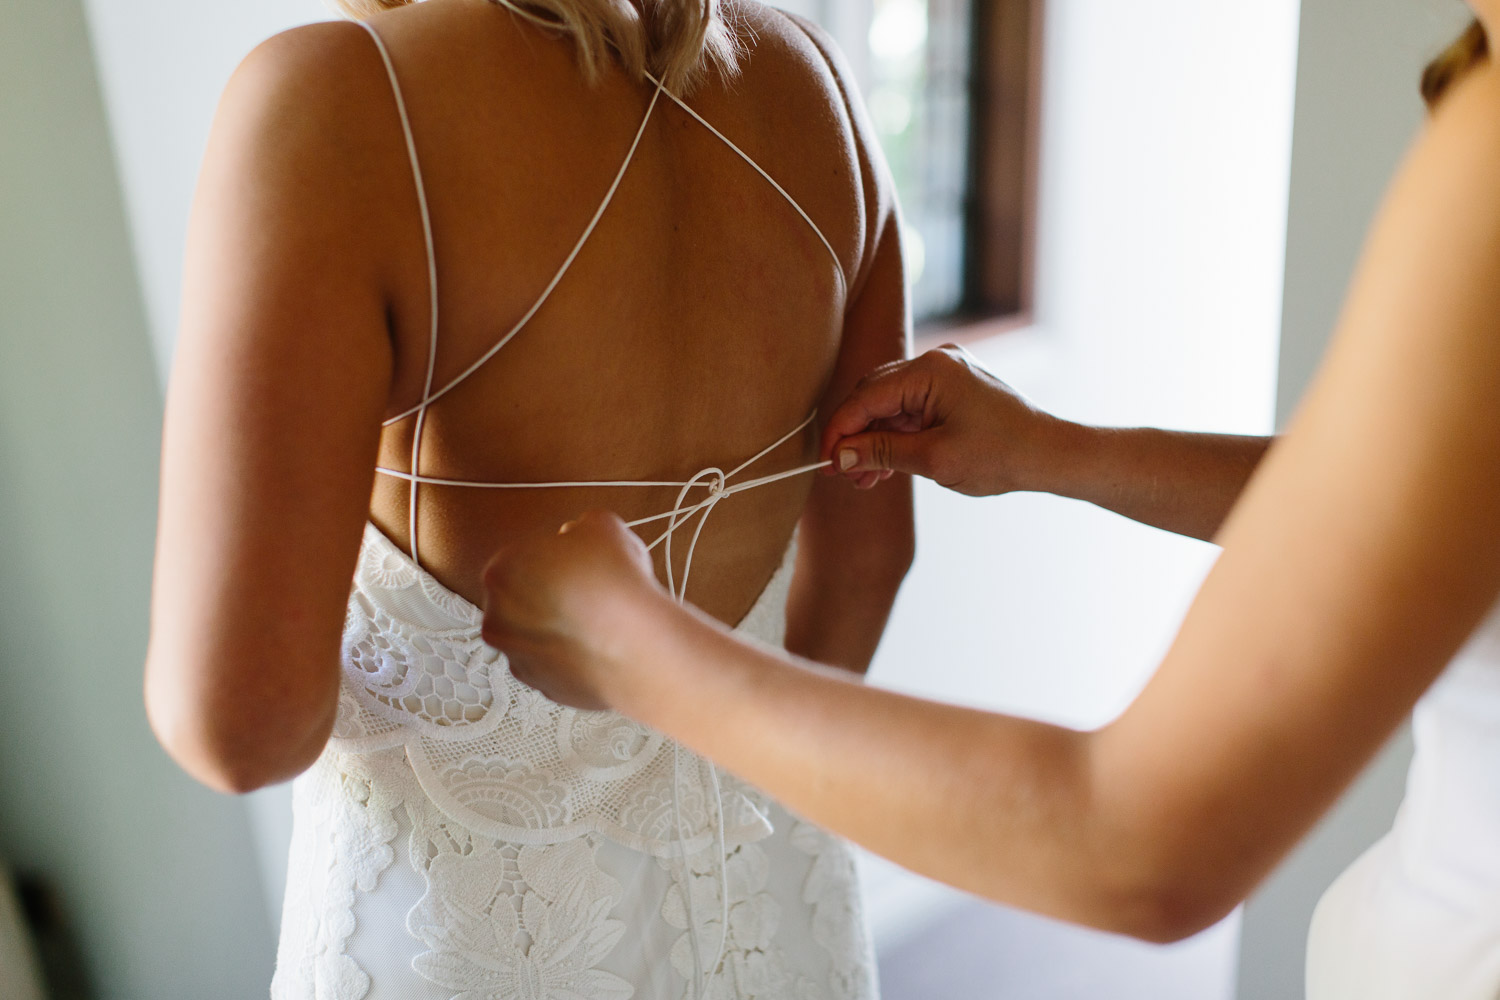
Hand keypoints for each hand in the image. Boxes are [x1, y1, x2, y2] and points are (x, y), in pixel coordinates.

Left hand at [480, 510, 668, 710]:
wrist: (634, 645)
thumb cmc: (614, 580)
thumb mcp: (602, 526)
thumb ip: (581, 526)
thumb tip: (577, 536)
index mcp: (500, 571)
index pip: (522, 558)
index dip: (553, 559)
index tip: (578, 564)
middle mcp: (497, 618)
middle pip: (522, 599)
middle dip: (549, 595)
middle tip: (588, 592)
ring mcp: (517, 658)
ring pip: (536, 635)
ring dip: (558, 627)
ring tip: (597, 622)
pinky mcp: (540, 687)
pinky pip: (552, 664)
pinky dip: (569, 657)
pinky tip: (597, 646)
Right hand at [820, 344, 1070, 495]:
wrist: (1049, 454)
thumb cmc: (1001, 455)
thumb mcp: (934, 459)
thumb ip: (882, 453)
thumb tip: (841, 455)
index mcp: (931, 371)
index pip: (866, 396)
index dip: (841, 430)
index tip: (826, 460)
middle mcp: (936, 362)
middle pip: (875, 395)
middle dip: (856, 436)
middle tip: (843, 473)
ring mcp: (946, 373)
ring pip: (892, 404)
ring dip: (875, 440)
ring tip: (865, 478)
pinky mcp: (953, 388)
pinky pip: (912, 408)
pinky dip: (897, 435)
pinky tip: (886, 466)